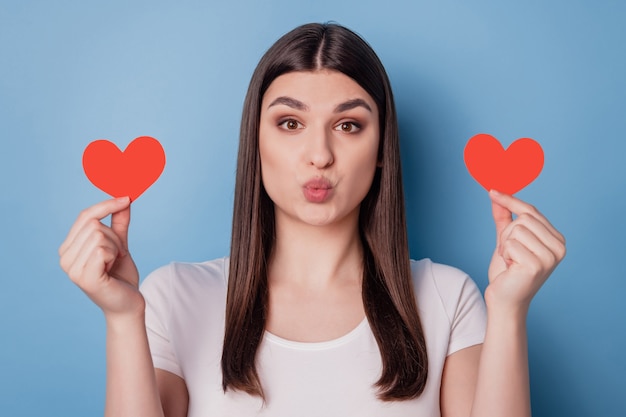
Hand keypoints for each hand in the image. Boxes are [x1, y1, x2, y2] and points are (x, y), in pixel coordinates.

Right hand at [59, 197, 143, 317]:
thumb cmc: (121, 276)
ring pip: (99, 235)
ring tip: (114, 264)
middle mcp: (65, 258)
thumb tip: (124, 199)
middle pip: (94, 224)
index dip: (106, 205)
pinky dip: (115, 256)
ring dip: (116, 248)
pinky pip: (102, 249)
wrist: (128, 304)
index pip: (85, 216)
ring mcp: (72, 269)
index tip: (126, 198)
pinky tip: (112, 270)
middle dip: (114, 237)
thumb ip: (119, 223)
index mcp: (68, 248)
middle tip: (117, 256)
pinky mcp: (84, 277)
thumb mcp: (120, 244)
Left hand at [485, 190, 565, 314]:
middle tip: (508, 253)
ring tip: (511, 261)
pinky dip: (504, 255)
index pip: (532, 211)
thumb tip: (495, 194)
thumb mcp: (506, 240)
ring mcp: (550, 257)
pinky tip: (510, 268)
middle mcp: (559, 247)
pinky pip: (510, 244)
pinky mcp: (536, 265)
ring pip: (516, 230)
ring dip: (505, 245)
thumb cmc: (507, 272)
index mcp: (556, 239)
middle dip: (507, 234)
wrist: (504, 299)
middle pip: (523, 219)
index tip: (492, 191)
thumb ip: (503, 218)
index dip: (511, 201)